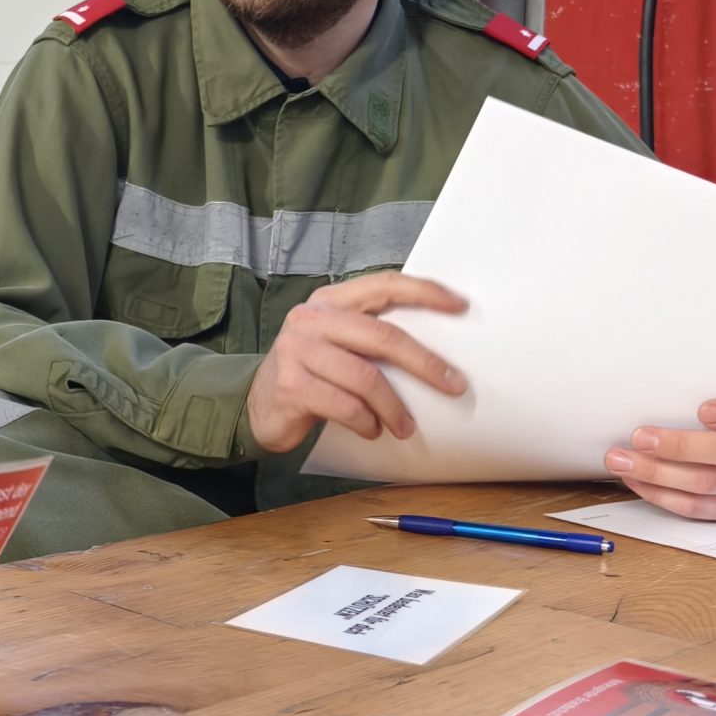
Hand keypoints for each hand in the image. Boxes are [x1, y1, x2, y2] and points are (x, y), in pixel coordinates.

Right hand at [246, 273, 468, 453]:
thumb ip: (369, 336)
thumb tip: (436, 350)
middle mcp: (311, 319)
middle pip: (382, 336)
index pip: (383, 286)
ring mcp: (297, 351)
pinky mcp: (291, 386)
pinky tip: (371, 430)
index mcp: (329, 301)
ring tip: (405, 426)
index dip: (424, 292)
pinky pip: (345, 406)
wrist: (257, 405)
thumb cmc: (310, 375)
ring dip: (394, 408)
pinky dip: (366, 422)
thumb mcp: (335, 344)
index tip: (459, 306)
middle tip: (454, 384)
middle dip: (425, 363)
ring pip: (366, 378)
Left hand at [605, 385, 715, 520]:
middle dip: (680, 446)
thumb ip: (700, 384)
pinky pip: (700, 508)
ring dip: (660, 474)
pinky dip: (663, 495)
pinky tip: (637, 481)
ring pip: (710, 483)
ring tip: (622, 461)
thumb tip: (652, 382)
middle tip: (640, 438)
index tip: (704, 411)